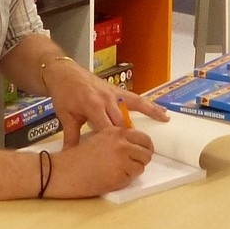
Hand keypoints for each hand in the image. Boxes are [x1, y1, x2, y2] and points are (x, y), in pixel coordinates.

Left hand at [45, 56, 167, 147]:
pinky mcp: (117, 90)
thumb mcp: (66, 116)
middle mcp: (107, 99)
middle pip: (123, 121)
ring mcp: (114, 93)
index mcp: (93, 106)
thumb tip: (69, 156)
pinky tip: (160, 109)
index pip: (108, 129)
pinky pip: (135, 98)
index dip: (116, 142)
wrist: (63, 72)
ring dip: (150, 112)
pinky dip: (148, 104)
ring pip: (135, 105)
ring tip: (165, 120)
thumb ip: (71, 137)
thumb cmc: (64, 94)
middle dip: (133, 135)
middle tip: (145, 148)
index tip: (124, 155)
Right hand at [47, 128, 155, 197]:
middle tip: (133, 163)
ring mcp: (122, 158)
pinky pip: (133, 177)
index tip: (141, 151)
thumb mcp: (98, 139)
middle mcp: (121, 142)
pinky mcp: (120, 174)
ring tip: (119, 171)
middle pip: (147, 150)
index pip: (142, 136)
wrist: (63, 170)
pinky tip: (112, 178)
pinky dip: (126, 179)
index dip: (144, 146)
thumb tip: (134, 146)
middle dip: (142, 158)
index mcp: (116, 131)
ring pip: (142, 164)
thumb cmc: (77, 157)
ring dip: (134, 169)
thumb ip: (116, 140)